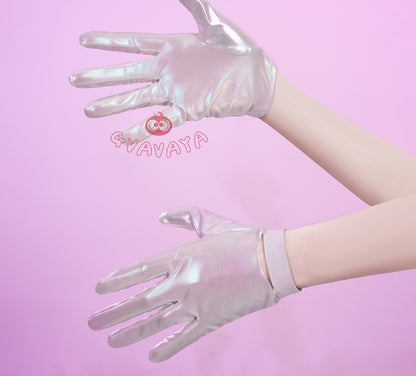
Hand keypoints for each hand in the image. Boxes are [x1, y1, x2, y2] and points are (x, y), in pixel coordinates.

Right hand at [69, 0, 276, 141]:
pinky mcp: (188, 109)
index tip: (83, 40)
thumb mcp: (215, 22)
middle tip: (74, 80)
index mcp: (171, 47)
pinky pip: (162, 121)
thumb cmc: (239, 48)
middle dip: (100, 77)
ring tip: (89, 110)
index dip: (108, 42)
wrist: (257, 77)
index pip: (133, 43)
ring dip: (113, 104)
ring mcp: (176, 91)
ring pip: (137, 99)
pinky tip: (125, 137)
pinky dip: (144, 129)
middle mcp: (168, 71)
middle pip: (127, 74)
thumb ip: (193, 2)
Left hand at [88, 208, 283, 361]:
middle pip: (138, 301)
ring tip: (110, 341)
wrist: (272, 260)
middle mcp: (181, 283)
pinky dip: (167, 348)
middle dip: (112, 313)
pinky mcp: (212, 320)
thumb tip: (162, 215)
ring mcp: (195, 304)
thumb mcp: (210, 222)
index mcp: (180, 257)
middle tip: (92, 323)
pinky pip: (184, 338)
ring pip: (155, 323)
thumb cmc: (241, 238)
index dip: (116, 281)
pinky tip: (151, 356)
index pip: (138, 271)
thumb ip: (184, 216)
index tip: (99, 290)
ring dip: (130, 333)